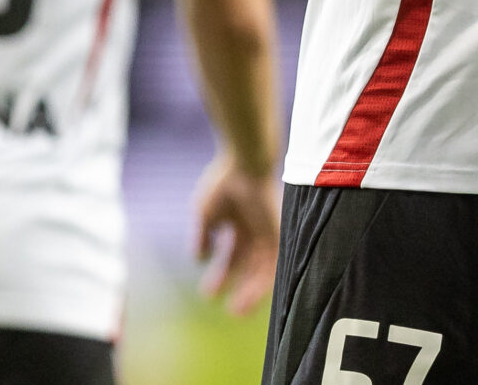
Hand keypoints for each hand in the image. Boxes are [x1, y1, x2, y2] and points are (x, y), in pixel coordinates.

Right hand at [191, 156, 278, 315]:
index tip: (209, 294)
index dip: (220, 276)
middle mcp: (255, 231)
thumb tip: (199, 261)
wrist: (245, 165)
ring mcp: (267, 233)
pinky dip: (263, 281)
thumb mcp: (206, 214)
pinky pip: (274, 264)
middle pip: (249, 267)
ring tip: (238, 312)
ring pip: (261, 270)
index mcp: (238, 224)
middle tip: (231, 311)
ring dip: (251, 291)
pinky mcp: (277, 234)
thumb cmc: (223, 185)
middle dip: (239, 288)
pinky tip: (252, 296)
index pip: (231, 258)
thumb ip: (202, 237)